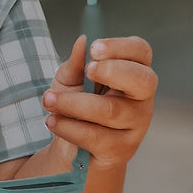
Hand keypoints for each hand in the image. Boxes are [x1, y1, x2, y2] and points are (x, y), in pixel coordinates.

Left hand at [41, 35, 156, 169]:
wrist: (72, 147)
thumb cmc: (76, 103)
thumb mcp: (71, 80)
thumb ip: (76, 63)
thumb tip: (82, 42)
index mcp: (133, 70)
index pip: (141, 51)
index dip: (120, 47)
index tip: (94, 48)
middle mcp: (142, 96)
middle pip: (143, 80)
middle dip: (113, 72)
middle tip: (87, 70)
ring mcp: (137, 125)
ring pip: (110, 110)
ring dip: (73, 104)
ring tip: (49, 100)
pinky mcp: (123, 149)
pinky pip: (96, 136)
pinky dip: (69, 127)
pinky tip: (52, 121)